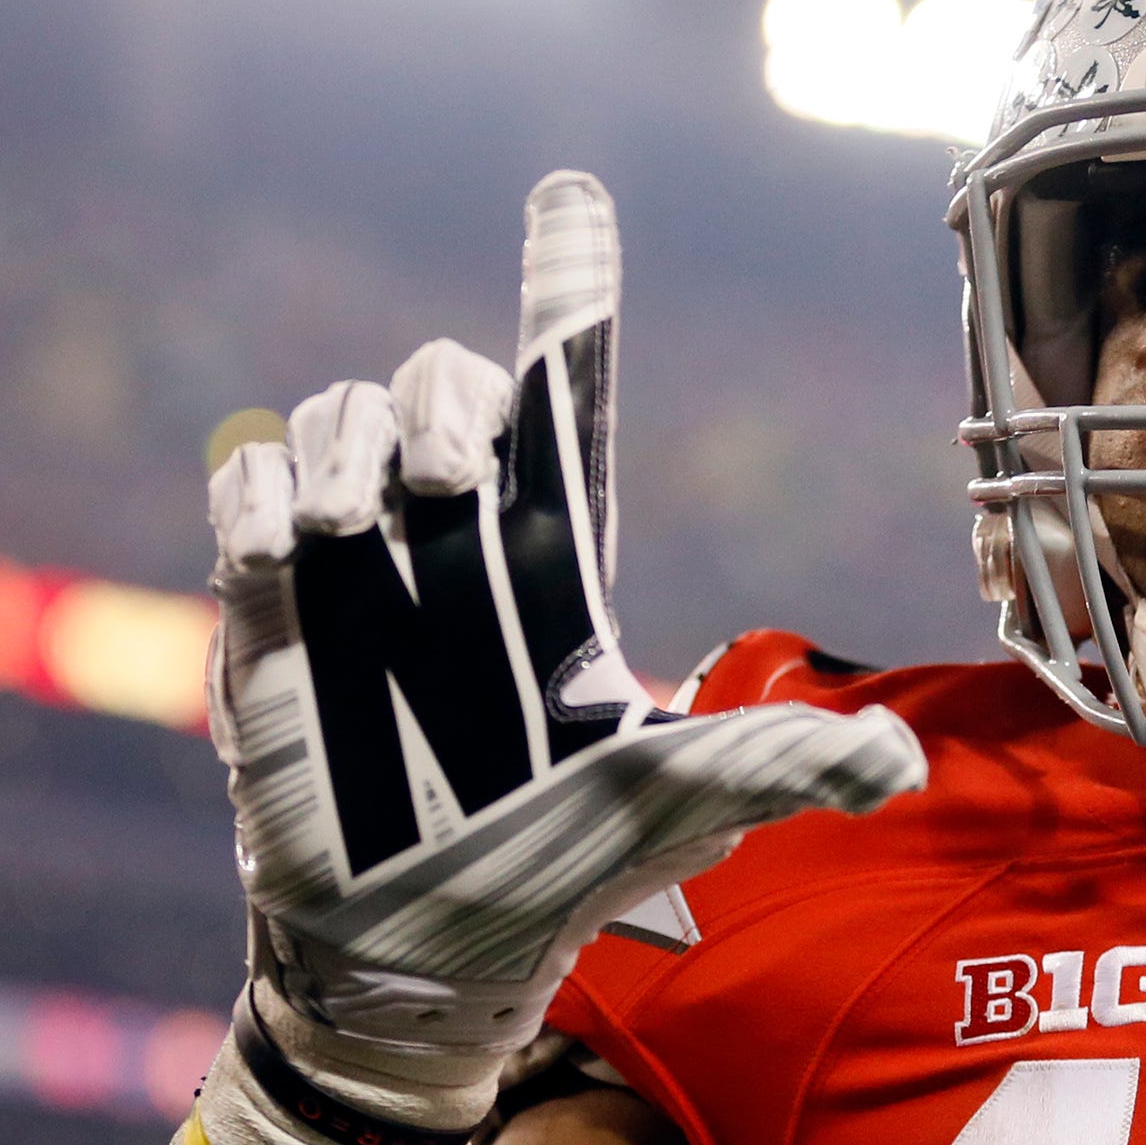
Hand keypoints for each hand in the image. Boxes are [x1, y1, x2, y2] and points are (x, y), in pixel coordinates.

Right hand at [206, 172, 923, 1059]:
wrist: (414, 952)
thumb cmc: (555, 874)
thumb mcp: (680, 810)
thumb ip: (782, 765)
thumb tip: (899, 761)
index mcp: (558, 559)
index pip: (570, 392)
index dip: (569, 286)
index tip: (571, 192)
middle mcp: (458, 543)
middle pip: (448, 380)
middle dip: (445, 390)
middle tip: (449, 480)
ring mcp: (358, 569)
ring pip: (341, 414)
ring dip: (344, 441)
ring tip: (350, 529)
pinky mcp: (269, 608)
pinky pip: (246, 484)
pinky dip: (255, 485)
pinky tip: (280, 543)